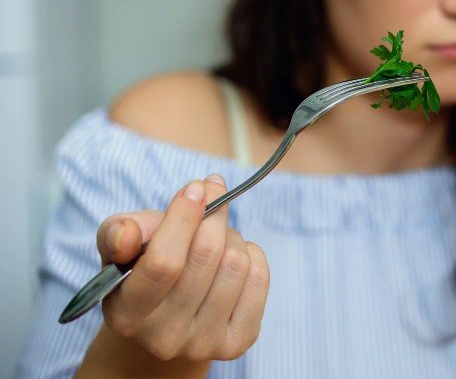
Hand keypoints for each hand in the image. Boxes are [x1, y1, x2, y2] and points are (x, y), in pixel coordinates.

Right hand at [95, 174, 269, 361]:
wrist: (166, 317)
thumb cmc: (143, 269)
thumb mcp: (120, 247)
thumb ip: (118, 233)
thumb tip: (127, 234)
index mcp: (127, 314)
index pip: (163, 262)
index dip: (184, 218)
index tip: (196, 189)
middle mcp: (164, 337)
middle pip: (207, 256)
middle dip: (213, 215)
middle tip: (211, 199)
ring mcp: (203, 344)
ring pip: (236, 263)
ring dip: (231, 236)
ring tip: (216, 238)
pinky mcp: (237, 342)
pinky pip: (258, 278)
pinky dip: (251, 254)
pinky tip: (232, 258)